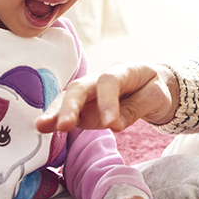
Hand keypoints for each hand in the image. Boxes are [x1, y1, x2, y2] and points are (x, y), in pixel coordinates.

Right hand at [36, 62, 176, 133]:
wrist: (151, 87)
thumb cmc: (154, 89)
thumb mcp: (157, 97)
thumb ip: (136, 109)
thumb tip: (112, 125)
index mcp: (123, 70)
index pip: (110, 82)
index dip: (107, 102)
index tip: (111, 125)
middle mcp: (101, 78)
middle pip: (81, 86)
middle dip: (71, 106)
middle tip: (65, 126)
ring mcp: (89, 92)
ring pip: (68, 97)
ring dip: (55, 111)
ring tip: (42, 126)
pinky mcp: (83, 107)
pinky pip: (66, 109)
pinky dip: (54, 118)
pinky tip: (43, 128)